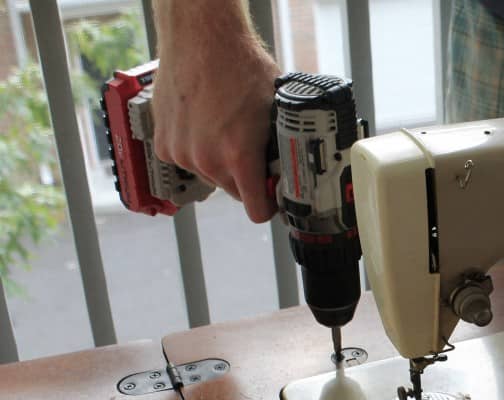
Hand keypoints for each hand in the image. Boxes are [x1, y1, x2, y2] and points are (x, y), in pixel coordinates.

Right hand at [153, 42, 279, 222]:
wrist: (201, 37)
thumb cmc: (239, 64)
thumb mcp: (276, 109)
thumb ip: (279, 145)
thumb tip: (291, 164)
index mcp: (238, 156)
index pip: (256, 210)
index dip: (270, 204)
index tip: (274, 197)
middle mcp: (206, 160)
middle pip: (235, 191)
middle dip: (247, 177)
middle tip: (253, 150)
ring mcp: (181, 153)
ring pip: (211, 175)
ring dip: (220, 161)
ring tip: (227, 128)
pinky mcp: (164, 144)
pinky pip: (188, 160)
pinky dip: (198, 149)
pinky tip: (206, 124)